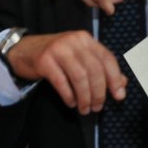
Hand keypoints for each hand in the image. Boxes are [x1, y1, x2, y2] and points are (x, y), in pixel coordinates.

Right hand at [3, 31, 125, 113]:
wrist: (24, 50)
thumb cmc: (56, 56)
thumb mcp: (80, 58)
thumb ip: (101, 69)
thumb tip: (122, 85)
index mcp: (86, 39)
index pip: (107, 58)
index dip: (115, 78)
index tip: (118, 96)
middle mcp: (73, 40)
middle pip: (94, 70)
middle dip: (99, 92)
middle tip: (98, 107)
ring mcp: (58, 49)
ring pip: (80, 77)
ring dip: (85, 97)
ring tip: (85, 108)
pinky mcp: (44, 60)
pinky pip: (61, 82)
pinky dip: (69, 95)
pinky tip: (71, 102)